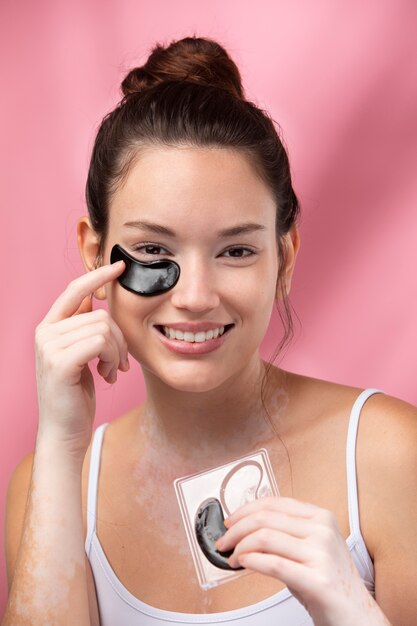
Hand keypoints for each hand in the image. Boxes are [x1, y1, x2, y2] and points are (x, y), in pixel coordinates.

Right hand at [34, 260, 129, 457]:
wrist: (64, 432)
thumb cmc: (76, 395)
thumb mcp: (80, 355)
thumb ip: (82, 327)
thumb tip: (95, 299)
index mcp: (49, 327)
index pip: (75, 290)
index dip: (98, 276)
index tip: (121, 266)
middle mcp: (45, 332)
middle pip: (100, 315)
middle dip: (120, 340)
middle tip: (119, 363)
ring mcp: (50, 346)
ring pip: (104, 329)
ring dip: (117, 353)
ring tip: (111, 371)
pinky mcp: (60, 362)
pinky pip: (101, 343)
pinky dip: (112, 358)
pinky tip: (108, 376)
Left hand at [215, 496, 373, 624]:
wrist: (356, 616)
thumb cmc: (330, 583)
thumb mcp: (311, 547)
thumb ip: (285, 532)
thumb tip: (247, 526)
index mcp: (320, 517)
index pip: (274, 503)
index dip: (246, 510)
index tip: (231, 521)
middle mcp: (322, 530)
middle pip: (265, 518)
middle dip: (236, 529)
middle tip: (224, 541)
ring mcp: (322, 554)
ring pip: (265, 538)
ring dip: (240, 547)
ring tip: (233, 558)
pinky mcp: (318, 580)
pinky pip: (274, 564)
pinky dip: (252, 561)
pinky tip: (244, 564)